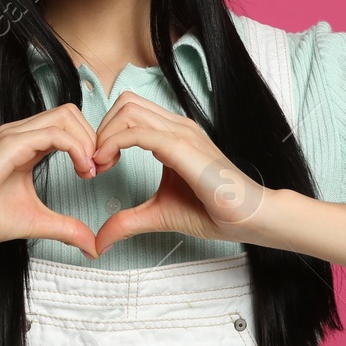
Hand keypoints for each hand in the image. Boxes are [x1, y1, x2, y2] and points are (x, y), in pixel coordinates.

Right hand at [0, 103, 101, 259]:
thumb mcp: (38, 222)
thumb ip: (66, 228)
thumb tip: (93, 247)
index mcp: (26, 145)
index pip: (67, 125)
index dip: (89, 143)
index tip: (97, 172)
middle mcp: (20, 133)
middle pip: (70, 112)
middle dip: (93, 137)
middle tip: (99, 169)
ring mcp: (14, 135)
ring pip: (65, 115)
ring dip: (87, 140)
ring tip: (90, 171)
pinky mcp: (10, 144)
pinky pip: (54, 133)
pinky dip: (76, 148)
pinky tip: (81, 170)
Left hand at [89, 91, 268, 255]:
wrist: (249, 218)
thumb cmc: (213, 212)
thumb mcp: (158, 215)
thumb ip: (127, 222)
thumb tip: (98, 242)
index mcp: (172, 134)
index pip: (129, 112)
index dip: (106, 133)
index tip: (98, 166)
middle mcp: (176, 127)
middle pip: (125, 103)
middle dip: (101, 129)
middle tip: (96, 164)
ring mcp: (181, 133)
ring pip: (128, 109)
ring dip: (105, 134)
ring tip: (102, 165)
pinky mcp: (183, 147)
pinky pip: (139, 132)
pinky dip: (114, 143)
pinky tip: (109, 165)